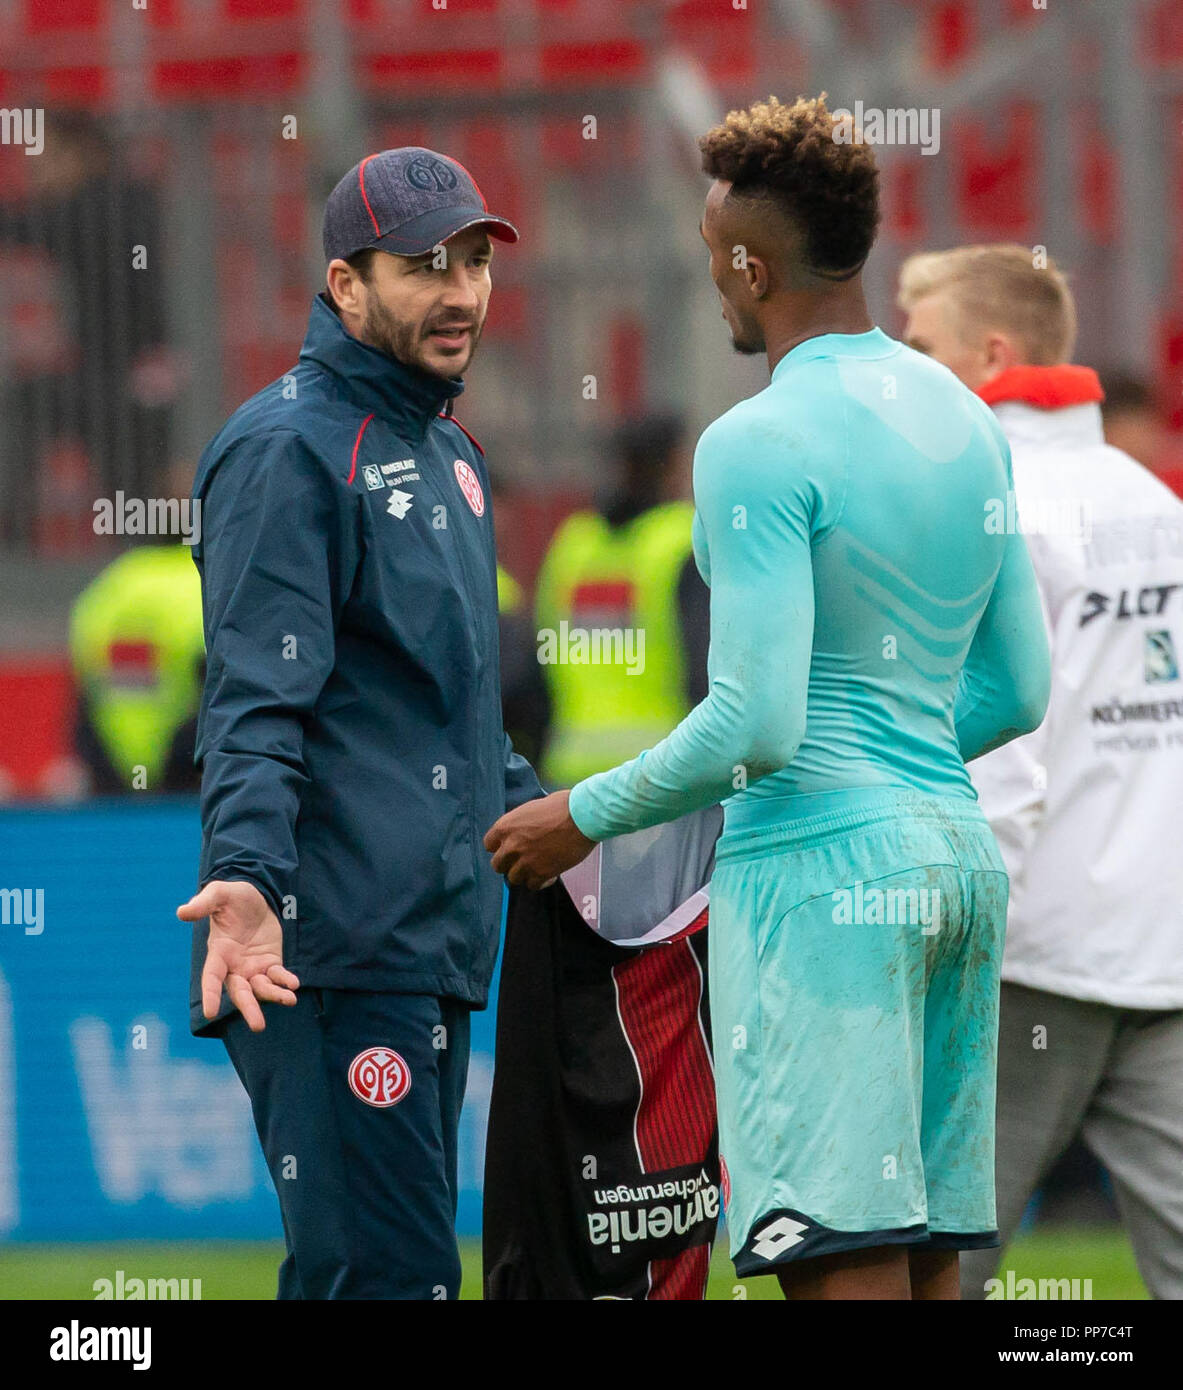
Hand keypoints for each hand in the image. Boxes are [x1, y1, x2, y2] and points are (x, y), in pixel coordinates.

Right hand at [177, 879, 299, 1031]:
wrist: (257, 897)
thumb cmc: (234, 897)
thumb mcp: (220, 894)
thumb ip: (204, 903)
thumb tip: (181, 912)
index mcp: (218, 953)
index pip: (212, 977)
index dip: (210, 994)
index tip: (211, 1013)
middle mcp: (234, 966)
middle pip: (239, 992)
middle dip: (249, 1008)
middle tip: (258, 1026)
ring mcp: (253, 966)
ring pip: (260, 988)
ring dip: (273, 996)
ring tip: (289, 1000)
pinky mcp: (270, 962)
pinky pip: (277, 976)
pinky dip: (284, 981)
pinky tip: (293, 984)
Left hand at [484, 789, 597, 890]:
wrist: (583, 817)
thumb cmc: (562, 806)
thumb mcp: (532, 809)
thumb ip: (521, 824)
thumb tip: (521, 832)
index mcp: (506, 826)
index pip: (488, 844)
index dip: (499, 847)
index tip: (509, 848)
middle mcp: (511, 845)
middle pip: (497, 865)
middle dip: (509, 864)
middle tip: (522, 861)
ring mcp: (526, 861)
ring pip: (513, 878)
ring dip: (524, 874)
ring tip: (537, 868)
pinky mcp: (542, 873)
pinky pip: (532, 886)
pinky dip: (539, 882)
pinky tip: (549, 874)